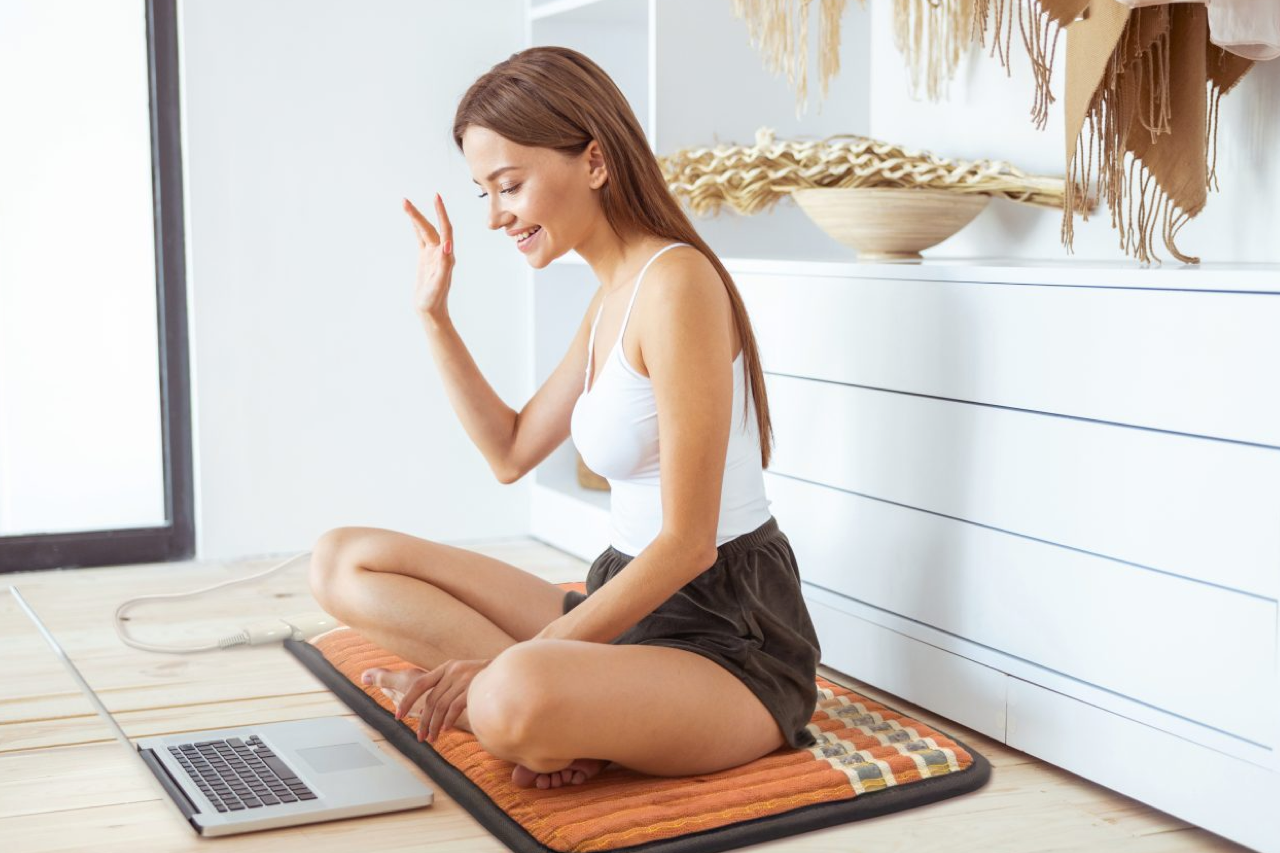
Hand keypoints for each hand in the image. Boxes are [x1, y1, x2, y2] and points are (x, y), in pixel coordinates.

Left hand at [392, 658, 491, 742]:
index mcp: (447, 667)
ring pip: (440, 707)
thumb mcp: (465, 674)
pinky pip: (455, 707)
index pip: (420, 684)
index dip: (407, 700)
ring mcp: (464, 679)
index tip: (398, 715)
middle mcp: (453, 671)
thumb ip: (448, 686)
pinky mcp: (473, 687)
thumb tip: (430, 709)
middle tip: (420, 737)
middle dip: (423, 721)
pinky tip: (447, 729)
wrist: (513, 670)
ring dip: (434, 725)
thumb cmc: (487, 678)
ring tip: (432, 738)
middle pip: (430, 700)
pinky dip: (448, 720)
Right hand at [403, 195, 453, 319]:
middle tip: (404, 201)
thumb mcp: (439, 282)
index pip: (445, 229)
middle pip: (430, 227)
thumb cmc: (435, 299)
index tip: (436, 197)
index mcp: (446, 255)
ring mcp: (433, 255)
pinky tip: (412, 220)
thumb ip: (444, 263)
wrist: (431, 311)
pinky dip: (416, 228)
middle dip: (419, 214)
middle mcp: (441, 252)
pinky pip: (420, 239)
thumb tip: (447, 245)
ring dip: (416, 218)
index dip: (440, 212)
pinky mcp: (425, 259)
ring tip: (404, 203)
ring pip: (424, 231)